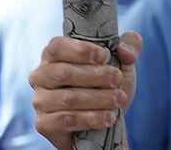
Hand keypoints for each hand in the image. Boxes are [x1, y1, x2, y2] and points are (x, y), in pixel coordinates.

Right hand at [29, 31, 141, 149]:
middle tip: (117, 79)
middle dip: (95, 76)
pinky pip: (66, 120)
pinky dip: (91, 118)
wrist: (106, 120)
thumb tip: (125, 50)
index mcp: (54, 55)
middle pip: (62, 73)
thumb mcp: (123, 62)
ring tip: (119, 99)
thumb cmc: (108, 84)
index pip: (58, 46)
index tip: (103, 56)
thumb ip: (130, 46)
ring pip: (67, 98)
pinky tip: (109, 117)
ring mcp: (40, 101)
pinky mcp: (44, 124)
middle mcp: (41, 76)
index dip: (80, 50)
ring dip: (98, 98)